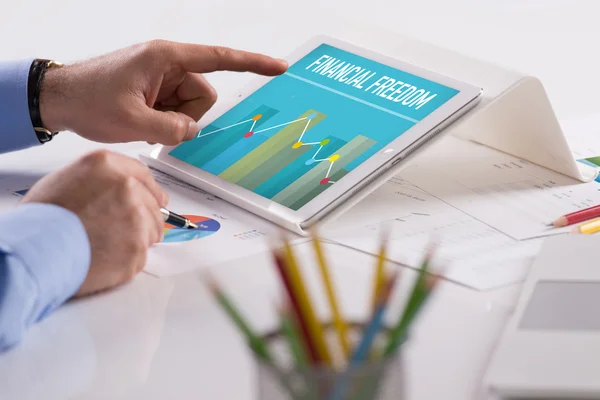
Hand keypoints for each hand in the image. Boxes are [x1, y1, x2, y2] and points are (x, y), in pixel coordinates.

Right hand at [21, 150, 166, 295]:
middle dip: (144, 218)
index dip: (151, 190)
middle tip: (122, 231)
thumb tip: (125, 188)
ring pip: (152, 230)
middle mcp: (127, 187)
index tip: (158, 199)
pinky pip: (142, 254)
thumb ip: (102, 180)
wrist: (36, 251)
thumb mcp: (67, 179)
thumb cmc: (43, 219)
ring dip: (137, 239)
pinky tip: (106, 258)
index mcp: (107, 166)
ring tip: (107, 246)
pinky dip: (128, 259)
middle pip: (152, 204)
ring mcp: (136, 217)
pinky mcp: (138, 246)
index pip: (143, 175)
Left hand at [39, 40, 287, 144]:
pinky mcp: (156, 87)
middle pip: (203, 94)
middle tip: (154, 122)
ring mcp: (162, 76)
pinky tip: (141, 120)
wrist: (58, 98)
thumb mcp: (132, 121)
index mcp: (166, 57)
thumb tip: (191, 130)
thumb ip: (172, 129)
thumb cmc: (88, 100)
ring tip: (142, 120)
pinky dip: (164, 120)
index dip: (252, 63)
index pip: (219, 59)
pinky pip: (177, 108)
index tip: (279, 66)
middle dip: (186, 115)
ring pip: (191, 106)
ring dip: (173, 120)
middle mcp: (168, 63)